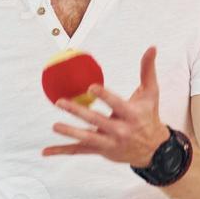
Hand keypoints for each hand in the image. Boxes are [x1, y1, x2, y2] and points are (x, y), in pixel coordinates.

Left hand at [43, 44, 169, 165]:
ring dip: (70, 132)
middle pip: (96, 120)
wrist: (154, 149)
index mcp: (131, 114)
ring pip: (87, 138)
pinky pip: (79, 150)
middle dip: (78, 112)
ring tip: (55, 126)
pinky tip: (46, 151)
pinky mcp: (101, 151)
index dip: (104, 96)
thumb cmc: (149, 115)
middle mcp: (120, 130)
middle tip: (60, 102)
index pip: (116, 104)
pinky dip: (62, 151)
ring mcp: (109, 143)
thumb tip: (152, 47)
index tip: (91, 87)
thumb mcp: (151, 93)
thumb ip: (147, 70)